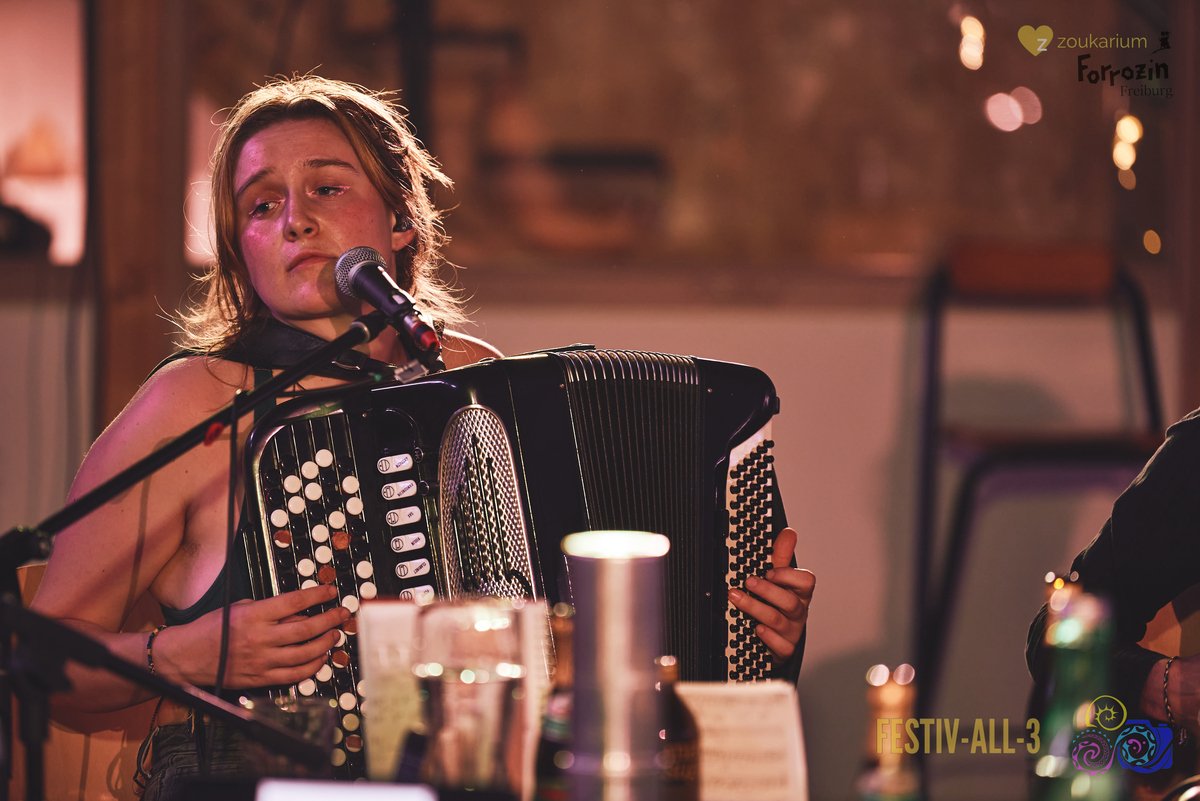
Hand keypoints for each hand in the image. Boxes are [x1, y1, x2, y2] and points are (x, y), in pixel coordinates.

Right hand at [156, 583, 349, 687]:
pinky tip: (320, 658)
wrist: (185, 657)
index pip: (294, 602)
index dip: (317, 596)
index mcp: (253, 616)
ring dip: (325, 643)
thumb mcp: (239, 608)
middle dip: (329, 619)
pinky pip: (294, 675)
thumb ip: (268, 609)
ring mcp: (261, 661)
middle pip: (305, 628)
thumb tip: (299, 611)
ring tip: (334, 635)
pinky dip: (312, 667)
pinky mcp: (260, 678)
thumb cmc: (210, 629)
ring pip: (304, 653)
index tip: (331, 592)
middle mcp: (259, 638)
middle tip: (342, 614)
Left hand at [728, 527, 814, 663]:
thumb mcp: (778, 578)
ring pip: (778, 620)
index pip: (806, 582)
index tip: (770, 571)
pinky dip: (769, 637)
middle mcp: (797, 612)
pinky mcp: (784, 649)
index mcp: (799, 592)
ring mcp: (792, 631)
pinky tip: (757, 629)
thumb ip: (781, 556)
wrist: (776, 638)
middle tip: (748, 582)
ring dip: (756, 608)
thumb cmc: (777, 603)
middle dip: (768, 591)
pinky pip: (781, 646)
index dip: (788, 576)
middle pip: (790, 601)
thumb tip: (789, 532)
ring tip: (737, 598)